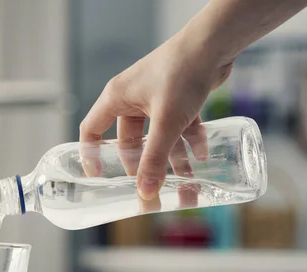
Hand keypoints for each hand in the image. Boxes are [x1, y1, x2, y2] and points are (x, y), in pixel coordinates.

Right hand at [79, 30, 232, 199]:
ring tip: (186, 181)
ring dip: (172, 158)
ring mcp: (155, 97)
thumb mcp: (166, 123)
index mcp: (116, 99)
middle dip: (143, 165)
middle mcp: (132, 98)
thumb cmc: (181, 74)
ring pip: (159, 136)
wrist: (214, 44)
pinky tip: (201, 155)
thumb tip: (145, 192)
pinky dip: (189, 139)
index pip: (91, 130)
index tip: (99, 177)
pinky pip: (179, 125)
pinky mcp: (177, 96)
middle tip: (150, 187)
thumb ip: (154, 159)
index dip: (92, 154)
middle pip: (130, 140)